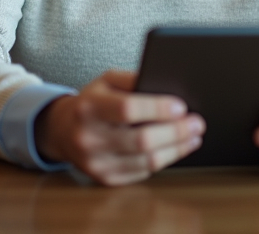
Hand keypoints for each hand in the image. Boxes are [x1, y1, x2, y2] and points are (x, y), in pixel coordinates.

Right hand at [34, 70, 203, 185]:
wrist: (62, 131)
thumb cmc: (91, 103)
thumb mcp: (106, 81)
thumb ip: (132, 79)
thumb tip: (165, 87)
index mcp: (88, 108)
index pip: (127, 109)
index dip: (157, 108)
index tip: (180, 106)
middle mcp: (89, 138)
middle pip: (142, 140)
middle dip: (176, 131)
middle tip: (196, 122)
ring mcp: (97, 163)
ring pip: (147, 161)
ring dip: (177, 148)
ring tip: (193, 136)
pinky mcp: (106, 179)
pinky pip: (144, 172)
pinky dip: (165, 159)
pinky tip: (177, 148)